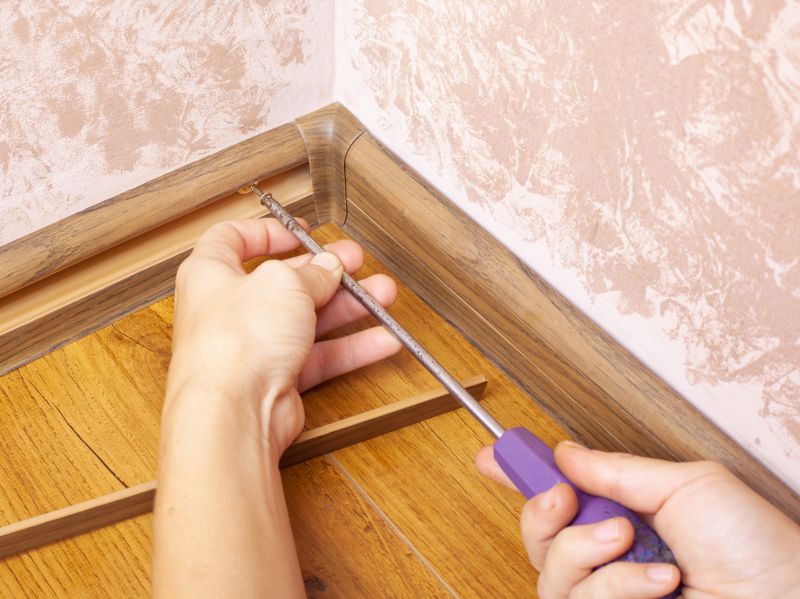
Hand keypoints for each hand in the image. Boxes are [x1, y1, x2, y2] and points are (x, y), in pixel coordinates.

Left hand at [167, 217, 400, 454]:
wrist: (232, 411)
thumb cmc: (236, 341)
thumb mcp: (284, 283)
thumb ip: (313, 273)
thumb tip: (329, 268)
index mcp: (213, 274)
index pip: (233, 240)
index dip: (268, 231)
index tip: (301, 233)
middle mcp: (231, 310)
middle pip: (285, 281)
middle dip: (327, 271)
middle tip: (357, 263)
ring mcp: (254, 346)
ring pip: (309, 320)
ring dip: (349, 307)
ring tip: (383, 295)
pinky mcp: (277, 378)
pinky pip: (319, 357)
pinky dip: (350, 348)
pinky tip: (382, 339)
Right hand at [477, 442, 799, 597]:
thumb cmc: (758, 547)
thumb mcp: (685, 486)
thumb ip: (616, 471)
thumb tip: (565, 454)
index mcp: (626, 514)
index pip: (558, 494)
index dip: (519, 474)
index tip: (493, 457)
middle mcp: (610, 557)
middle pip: (537, 537)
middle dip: (541, 511)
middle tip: (565, 498)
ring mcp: (610, 597)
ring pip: (551, 574)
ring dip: (587, 551)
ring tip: (631, 540)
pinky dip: (616, 585)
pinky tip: (658, 581)